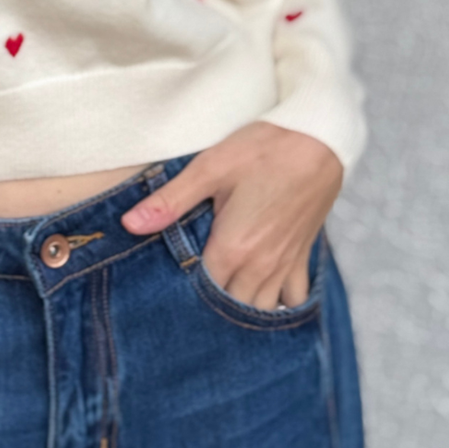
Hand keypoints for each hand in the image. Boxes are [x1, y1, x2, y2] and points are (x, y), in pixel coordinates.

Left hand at [120, 121, 343, 309]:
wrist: (318, 140)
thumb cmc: (263, 149)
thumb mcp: (210, 168)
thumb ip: (170, 201)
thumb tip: (129, 224)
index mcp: (233, 248)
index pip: (201, 290)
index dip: (181, 290)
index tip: (165, 284)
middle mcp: (261, 266)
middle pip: (230, 306)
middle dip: (210, 303)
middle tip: (188, 290)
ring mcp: (285, 265)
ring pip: (260, 308)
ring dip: (240, 306)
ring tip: (220, 292)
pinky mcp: (302, 256)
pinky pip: (292, 298)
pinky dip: (277, 302)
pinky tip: (262, 292)